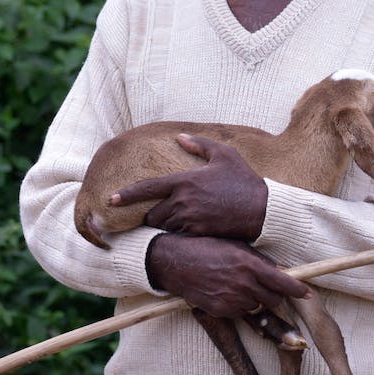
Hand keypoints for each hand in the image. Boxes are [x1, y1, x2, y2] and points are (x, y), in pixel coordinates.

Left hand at [112, 134, 267, 240]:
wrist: (262, 210)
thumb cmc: (244, 180)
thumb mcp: (225, 155)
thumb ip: (199, 145)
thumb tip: (179, 138)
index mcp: (184, 181)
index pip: (147, 188)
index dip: (127, 195)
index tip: (111, 200)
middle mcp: (183, 202)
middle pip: (152, 214)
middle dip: (153, 214)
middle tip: (161, 212)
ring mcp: (190, 220)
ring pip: (164, 227)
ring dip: (166, 225)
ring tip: (176, 221)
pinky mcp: (198, 234)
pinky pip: (179, 236)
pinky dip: (179, 234)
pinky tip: (188, 230)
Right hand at [147, 233, 308, 317]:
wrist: (177, 261)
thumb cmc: (208, 248)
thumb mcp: (237, 247)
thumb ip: (260, 261)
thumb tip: (281, 271)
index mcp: (250, 264)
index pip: (283, 282)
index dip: (298, 289)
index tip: (307, 292)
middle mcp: (243, 283)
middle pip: (273, 299)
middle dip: (275, 295)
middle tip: (269, 287)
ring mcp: (231, 299)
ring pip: (257, 307)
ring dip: (256, 300)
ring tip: (242, 286)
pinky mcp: (220, 310)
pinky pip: (240, 313)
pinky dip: (240, 306)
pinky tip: (230, 293)